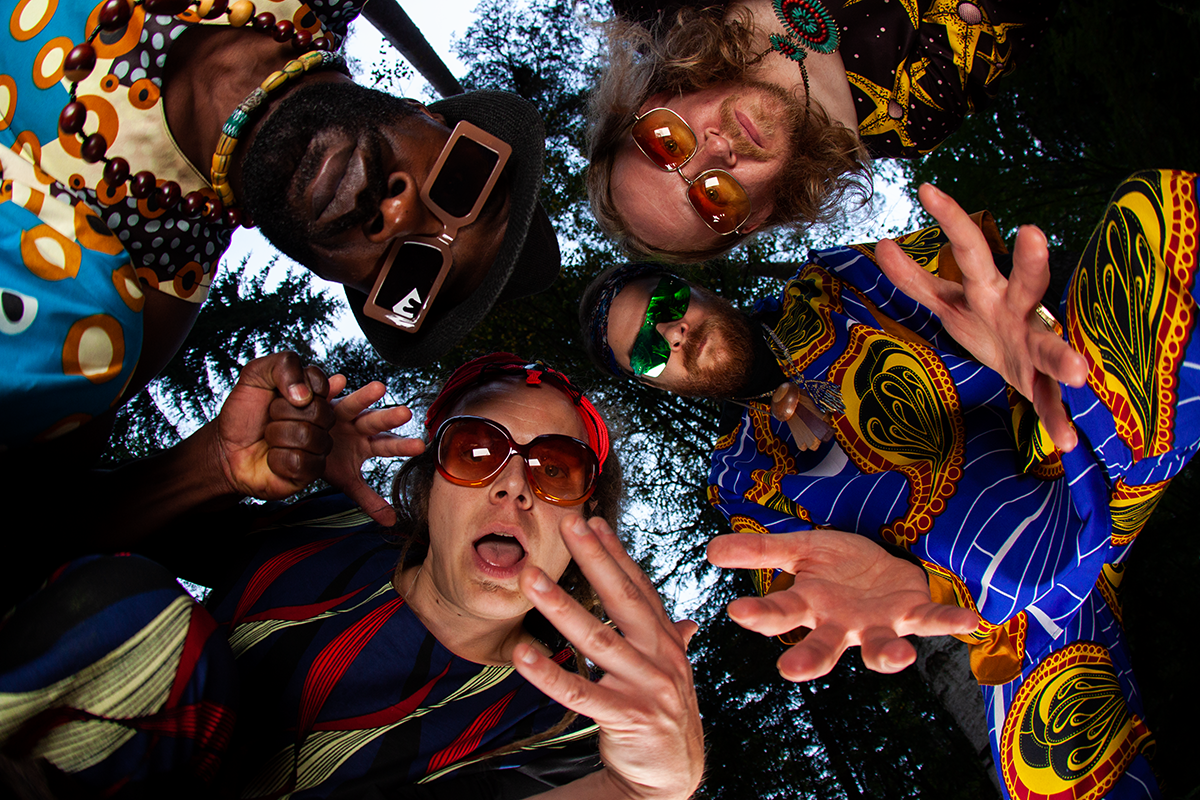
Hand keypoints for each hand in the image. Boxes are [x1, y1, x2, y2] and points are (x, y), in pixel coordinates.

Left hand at [214, 351, 334, 499]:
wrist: (226, 448)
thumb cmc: (244, 414)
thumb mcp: (255, 376)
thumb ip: (283, 366)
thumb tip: (305, 394)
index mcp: (313, 395)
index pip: (321, 384)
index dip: (295, 387)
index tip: (280, 393)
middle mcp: (321, 420)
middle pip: (318, 412)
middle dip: (281, 413)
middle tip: (270, 417)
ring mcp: (319, 446)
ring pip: (308, 438)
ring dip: (277, 436)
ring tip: (270, 438)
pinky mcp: (311, 470)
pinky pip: (300, 462)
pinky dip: (277, 459)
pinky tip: (273, 457)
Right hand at [322, 379, 424, 525]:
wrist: (299, 446)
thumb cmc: (330, 460)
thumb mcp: (347, 482)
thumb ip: (369, 499)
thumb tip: (391, 522)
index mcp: (367, 443)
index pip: (388, 445)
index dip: (402, 446)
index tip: (419, 446)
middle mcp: (357, 424)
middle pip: (376, 422)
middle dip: (389, 418)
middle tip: (406, 414)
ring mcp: (338, 411)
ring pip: (354, 404)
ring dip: (365, 397)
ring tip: (379, 388)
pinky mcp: (319, 402)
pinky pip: (325, 393)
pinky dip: (330, 387)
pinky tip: (337, 381)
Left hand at [516, 516, 703, 799]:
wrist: (673, 775)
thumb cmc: (664, 714)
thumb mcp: (671, 672)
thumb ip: (672, 641)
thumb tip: (689, 621)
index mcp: (667, 640)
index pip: (638, 586)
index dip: (615, 553)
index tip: (592, 519)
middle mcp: (661, 656)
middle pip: (622, 599)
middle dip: (594, 558)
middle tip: (568, 524)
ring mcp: (647, 686)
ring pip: (598, 639)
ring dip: (561, 606)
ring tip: (531, 578)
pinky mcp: (628, 718)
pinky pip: (580, 693)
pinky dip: (549, 673)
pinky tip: (523, 654)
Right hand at [707, 530, 978, 682]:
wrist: (886, 566)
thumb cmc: (838, 565)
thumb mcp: (797, 549)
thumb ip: (758, 551)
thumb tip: (711, 550)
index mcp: (810, 605)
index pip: (780, 612)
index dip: (760, 614)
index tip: (737, 612)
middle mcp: (842, 623)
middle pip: (823, 646)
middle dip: (810, 659)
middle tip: (791, 671)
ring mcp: (879, 623)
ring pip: (879, 647)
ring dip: (887, 656)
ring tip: (895, 659)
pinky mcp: (913, 614)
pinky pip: (932, 619)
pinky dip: (950, 621)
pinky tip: (970, 621)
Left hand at [875, 183, 1087, 450]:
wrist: (1027, 368)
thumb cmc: (987, 323)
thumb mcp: (949, 302)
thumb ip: (917, 280)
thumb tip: (883, 244)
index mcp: (988, 288)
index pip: (968, 248)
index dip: (950, 220)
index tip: (926, 188)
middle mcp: (1017, 309)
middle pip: (1025, 280)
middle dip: (1030, 261)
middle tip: (1033, 232)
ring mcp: (1035, 344)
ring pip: (1050, 345)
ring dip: (1063, 356)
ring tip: (1079, 371)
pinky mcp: (1043, 382)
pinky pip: (1051, 402)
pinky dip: (1058, 421)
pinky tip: (1066, 443)